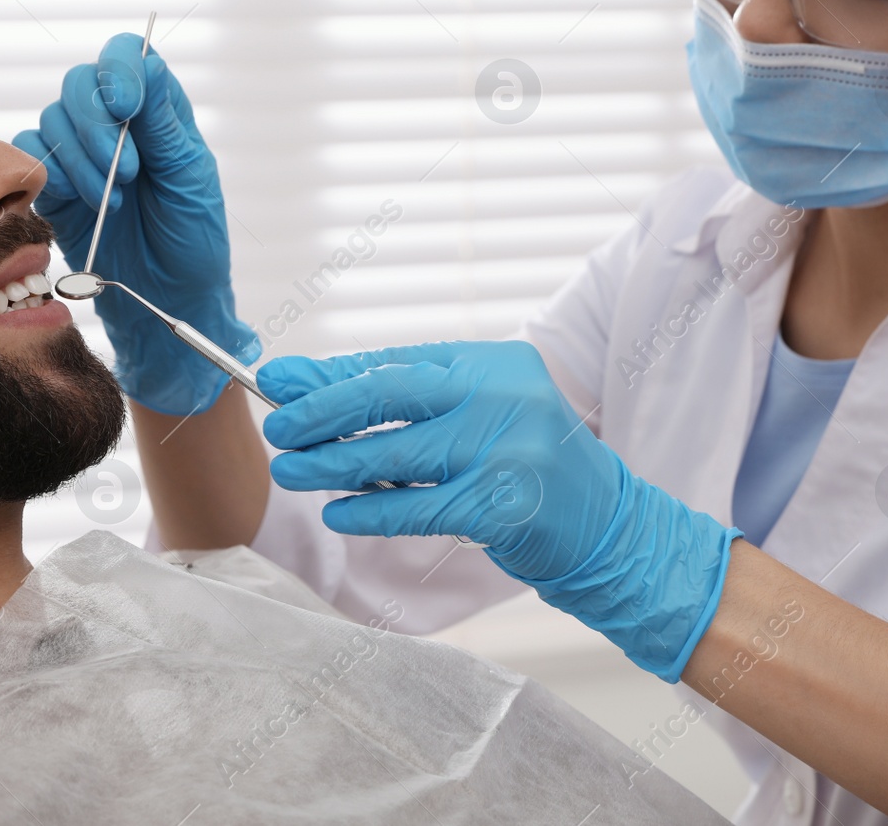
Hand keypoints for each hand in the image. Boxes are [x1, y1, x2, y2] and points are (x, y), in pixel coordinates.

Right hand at [13, 34, 258, 414]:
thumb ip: (165, 125)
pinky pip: (29, 157)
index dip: (121, 70)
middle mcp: (117, 126)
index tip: (128, 108)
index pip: (129, 58)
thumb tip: (146, 67)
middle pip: (82, 84)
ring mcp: (82, 155)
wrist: (166, 302)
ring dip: (80, 159)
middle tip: (126, 173)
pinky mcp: (55, 187)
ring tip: (111, 201)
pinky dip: (48, 173)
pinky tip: (76, 202)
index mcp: (158, 114)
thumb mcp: (191, 181)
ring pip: (54, 118)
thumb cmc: (192, 243)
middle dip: (97, 125)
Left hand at [257, 340, 741, 681]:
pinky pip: (418, 507)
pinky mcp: (504, 504)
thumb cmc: (528, 468)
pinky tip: (339, 514)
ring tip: (292, 471)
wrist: (610, 526)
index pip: (394, 361)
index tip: (278, 378)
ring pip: (394, 454)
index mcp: (491, 361)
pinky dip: (372, 512)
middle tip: (277, 425)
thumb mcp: (479, 418)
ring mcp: (505, 448)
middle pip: (389, 394)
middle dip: (322, 409)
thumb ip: (408, 407)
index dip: (331, 373)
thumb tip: (312, 394)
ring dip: (333, 464)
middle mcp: (500, 394)